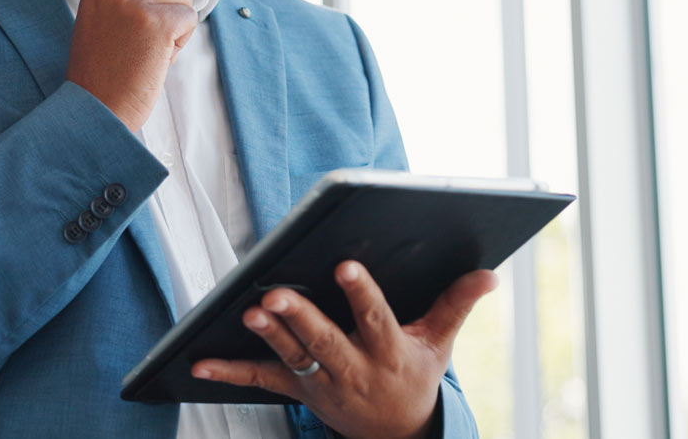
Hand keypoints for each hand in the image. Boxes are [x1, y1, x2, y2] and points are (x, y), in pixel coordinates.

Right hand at [66, 0, 197, 129]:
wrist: (97, 109)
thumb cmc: (105, 76)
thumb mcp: (105, 25)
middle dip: (169, 11)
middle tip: (143, 46)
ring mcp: (134, 3)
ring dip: (176, 28)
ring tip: (148, 54)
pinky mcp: (156, 21)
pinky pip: (189, 20)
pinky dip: (181, 42)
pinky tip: (157, 59)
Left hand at [191, 262, 496, 438]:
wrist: (396, 435)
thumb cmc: (415, 375)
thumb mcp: (439, 344)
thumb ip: (457, 304)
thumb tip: (489, 273)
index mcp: (389, 353)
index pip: (376, 320)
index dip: (362, 295)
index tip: (346, 266)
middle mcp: (354, 370)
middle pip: (324, 342)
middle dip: (300, 318)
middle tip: (276, 294)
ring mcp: (323, 383)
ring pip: (293, 358)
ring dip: (269, 337)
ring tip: (248, 312)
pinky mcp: (298, 390)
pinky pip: (261, 381)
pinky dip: (229, 373)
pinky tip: (199, 363)